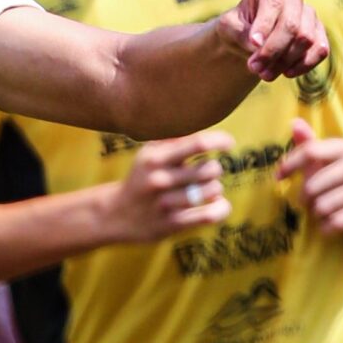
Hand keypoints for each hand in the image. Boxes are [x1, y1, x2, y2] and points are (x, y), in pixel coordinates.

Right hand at [99, 129, 233, 242]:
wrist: (115, 214)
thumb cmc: (141, 178)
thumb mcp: (148, 154)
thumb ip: (172, 138)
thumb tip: (199, 118)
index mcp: (155, 158)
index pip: (198, 143)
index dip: (220, 141)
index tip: (228, 144)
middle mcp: (159, 180)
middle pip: (210, 169)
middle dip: (214, 169)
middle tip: (206, 172)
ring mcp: (165, 203)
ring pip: (213, 191)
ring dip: (215, 189)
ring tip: (207, 190)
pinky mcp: (172, 224)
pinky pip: (210, 215)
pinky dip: (221, 208)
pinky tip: (218, 204)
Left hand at [214, 0, 325, 79]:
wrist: (249, 41)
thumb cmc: (237, 29)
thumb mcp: (228, 28)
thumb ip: (240, 32)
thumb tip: (257, 45)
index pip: (273, 2)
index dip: (265, 24)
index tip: (253, 44)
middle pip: (291, 25)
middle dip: (272, 50)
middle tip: (254, 68)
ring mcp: (309, 15)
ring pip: (306, 39)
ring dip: (284, 61)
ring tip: (264, 74)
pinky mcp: (319, 34)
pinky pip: (320, 50)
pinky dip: (304, 65)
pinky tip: (286, 73)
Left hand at [277, 116, 342, 236]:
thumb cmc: (339, 175)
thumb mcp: (324, 159)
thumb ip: (308, 143)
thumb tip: (294, 122)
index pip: (310, 151)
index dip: (290, 164)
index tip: (278, 177)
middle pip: (313, 185)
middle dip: (304, 196)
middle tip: (305, 200)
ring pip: (323, 205)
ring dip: (316, 212)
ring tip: (319, 210)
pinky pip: (337, 221)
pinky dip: (327, 226)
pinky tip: (327, 223)